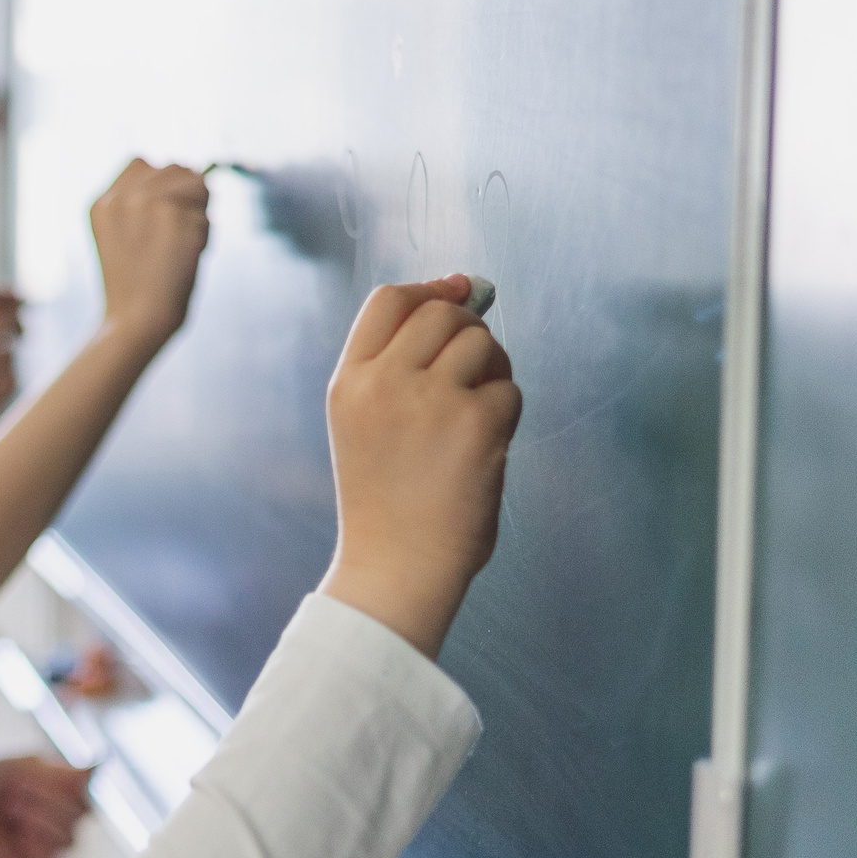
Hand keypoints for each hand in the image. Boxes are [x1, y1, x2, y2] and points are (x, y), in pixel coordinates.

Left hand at [0, 756, 92, 857]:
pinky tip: (16, 837)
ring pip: (68, 840)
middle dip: (46, 800)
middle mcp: (65, 822)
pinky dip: (34, 849)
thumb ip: (66, 773)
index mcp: (69, 796)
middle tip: (15, 790)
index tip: (32, 774)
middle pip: (80, 817)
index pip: (89, 797)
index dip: (66, 788)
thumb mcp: (29, 767)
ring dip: (38, 821)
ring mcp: (51, 846)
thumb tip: (102, 767)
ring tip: (11, 810)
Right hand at [88, 159, 211, 347]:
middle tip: (176, 237)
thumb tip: (194, 174)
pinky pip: (207, 217)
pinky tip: (184, 261)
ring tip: (180, 248)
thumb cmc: (134, 289)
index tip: (164, 217)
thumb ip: (139, 205)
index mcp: (102, 203)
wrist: (136, 323)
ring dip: (198, 215)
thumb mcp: (121, 239)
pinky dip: (204, 239)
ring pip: (198, 185)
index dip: (161, 184)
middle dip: (187, 196)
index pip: (141, 162)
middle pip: (176, 168)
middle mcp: (122, 196)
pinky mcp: (176, 214)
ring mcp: (149, 202)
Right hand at [320, 275, 522, 659]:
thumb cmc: (386, 501)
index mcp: (347, 383)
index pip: (389, 300)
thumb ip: (399, 365)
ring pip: (482, 344)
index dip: (430, 288)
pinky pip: (508, 391)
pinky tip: (484, 449)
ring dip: (492, 369)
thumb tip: (470, 290)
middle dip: (468, 331)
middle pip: (442, 313)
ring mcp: (430, 401)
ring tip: (478, 412)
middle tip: (473, 370)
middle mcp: (383, 383)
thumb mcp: (365, 425)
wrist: (395, 568)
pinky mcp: (475, 424)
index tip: (460, 291)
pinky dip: (506, 415)